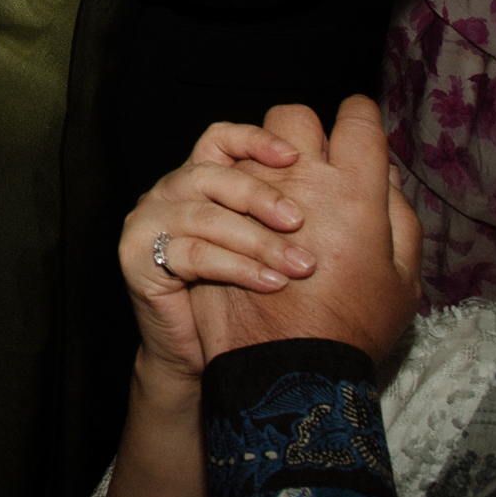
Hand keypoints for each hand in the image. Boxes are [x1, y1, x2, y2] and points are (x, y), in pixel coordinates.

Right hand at [121, 122, 312, 385]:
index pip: (221, 139)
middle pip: (211, 172)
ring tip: (299, 265)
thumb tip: (359, 183)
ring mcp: (149, 221)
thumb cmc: (248, 300)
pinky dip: (235, 267)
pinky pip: (189, 253)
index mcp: (202, 179)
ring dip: (255, 239)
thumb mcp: (272, 244)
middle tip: (300, 222)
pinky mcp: (135, 255)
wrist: (205, 357)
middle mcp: (171, 192)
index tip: (295, 157)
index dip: (254, 140)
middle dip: (259, 194)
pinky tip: (271, 282)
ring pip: (202, 214)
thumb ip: (295, 211)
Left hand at [188, 98, 422, 365]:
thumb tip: (385, 174)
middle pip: (293, 118)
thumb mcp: (402, 278)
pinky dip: (230, 187)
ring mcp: (249, 195)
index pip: (358, 121)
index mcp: (355, 193)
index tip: (357, 131)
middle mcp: (301, 182)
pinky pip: (216, 177)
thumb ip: (399, 217)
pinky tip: (244, 216)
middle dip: (302, 133)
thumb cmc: (354, 328)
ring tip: (276, 197)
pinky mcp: (215, 214)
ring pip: (247, 145)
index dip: (360, 119)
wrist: (288, 368)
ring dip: (262, 162)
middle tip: (311, 164)